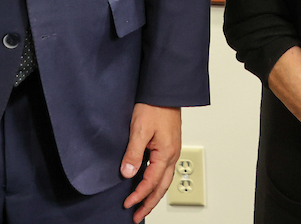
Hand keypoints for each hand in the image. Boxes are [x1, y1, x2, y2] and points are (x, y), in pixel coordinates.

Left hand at [120, 104, 180, 221]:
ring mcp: (171, 150)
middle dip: (149, 203)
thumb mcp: (140, 129)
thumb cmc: (154, 106)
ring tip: (143, 205)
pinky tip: (148, 182)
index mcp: (166, 153)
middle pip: (161, 187)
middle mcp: (172, 154)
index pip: (151, 182)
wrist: (164, 90)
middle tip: (137, 215)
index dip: (138, 195)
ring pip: (164, 180)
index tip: (128, 205)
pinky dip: (156, 181)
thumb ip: (134, 153)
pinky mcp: (168, 145)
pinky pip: (163, 170)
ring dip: (154, 194)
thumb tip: (128, 173)